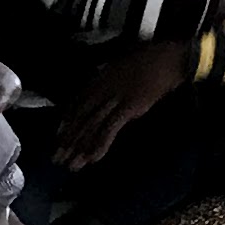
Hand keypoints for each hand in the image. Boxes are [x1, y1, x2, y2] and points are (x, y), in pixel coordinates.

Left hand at [57, 33, 192, 164]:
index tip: (57, 139)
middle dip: (68, 141)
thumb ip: (106, 81)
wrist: (166, 58)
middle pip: (80, 120)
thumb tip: (99, 96)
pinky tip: (93, 159)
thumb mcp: (118, 66)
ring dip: (80, 147)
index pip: (76, 106)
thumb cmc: (146, 59)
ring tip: (71, 166)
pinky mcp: (129, 108)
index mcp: (98, 81)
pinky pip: (111, 128)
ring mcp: (114, 99)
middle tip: (57, 160)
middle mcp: (101, 91)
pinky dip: (101, 143)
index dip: (65, 124)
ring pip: (91, 126)